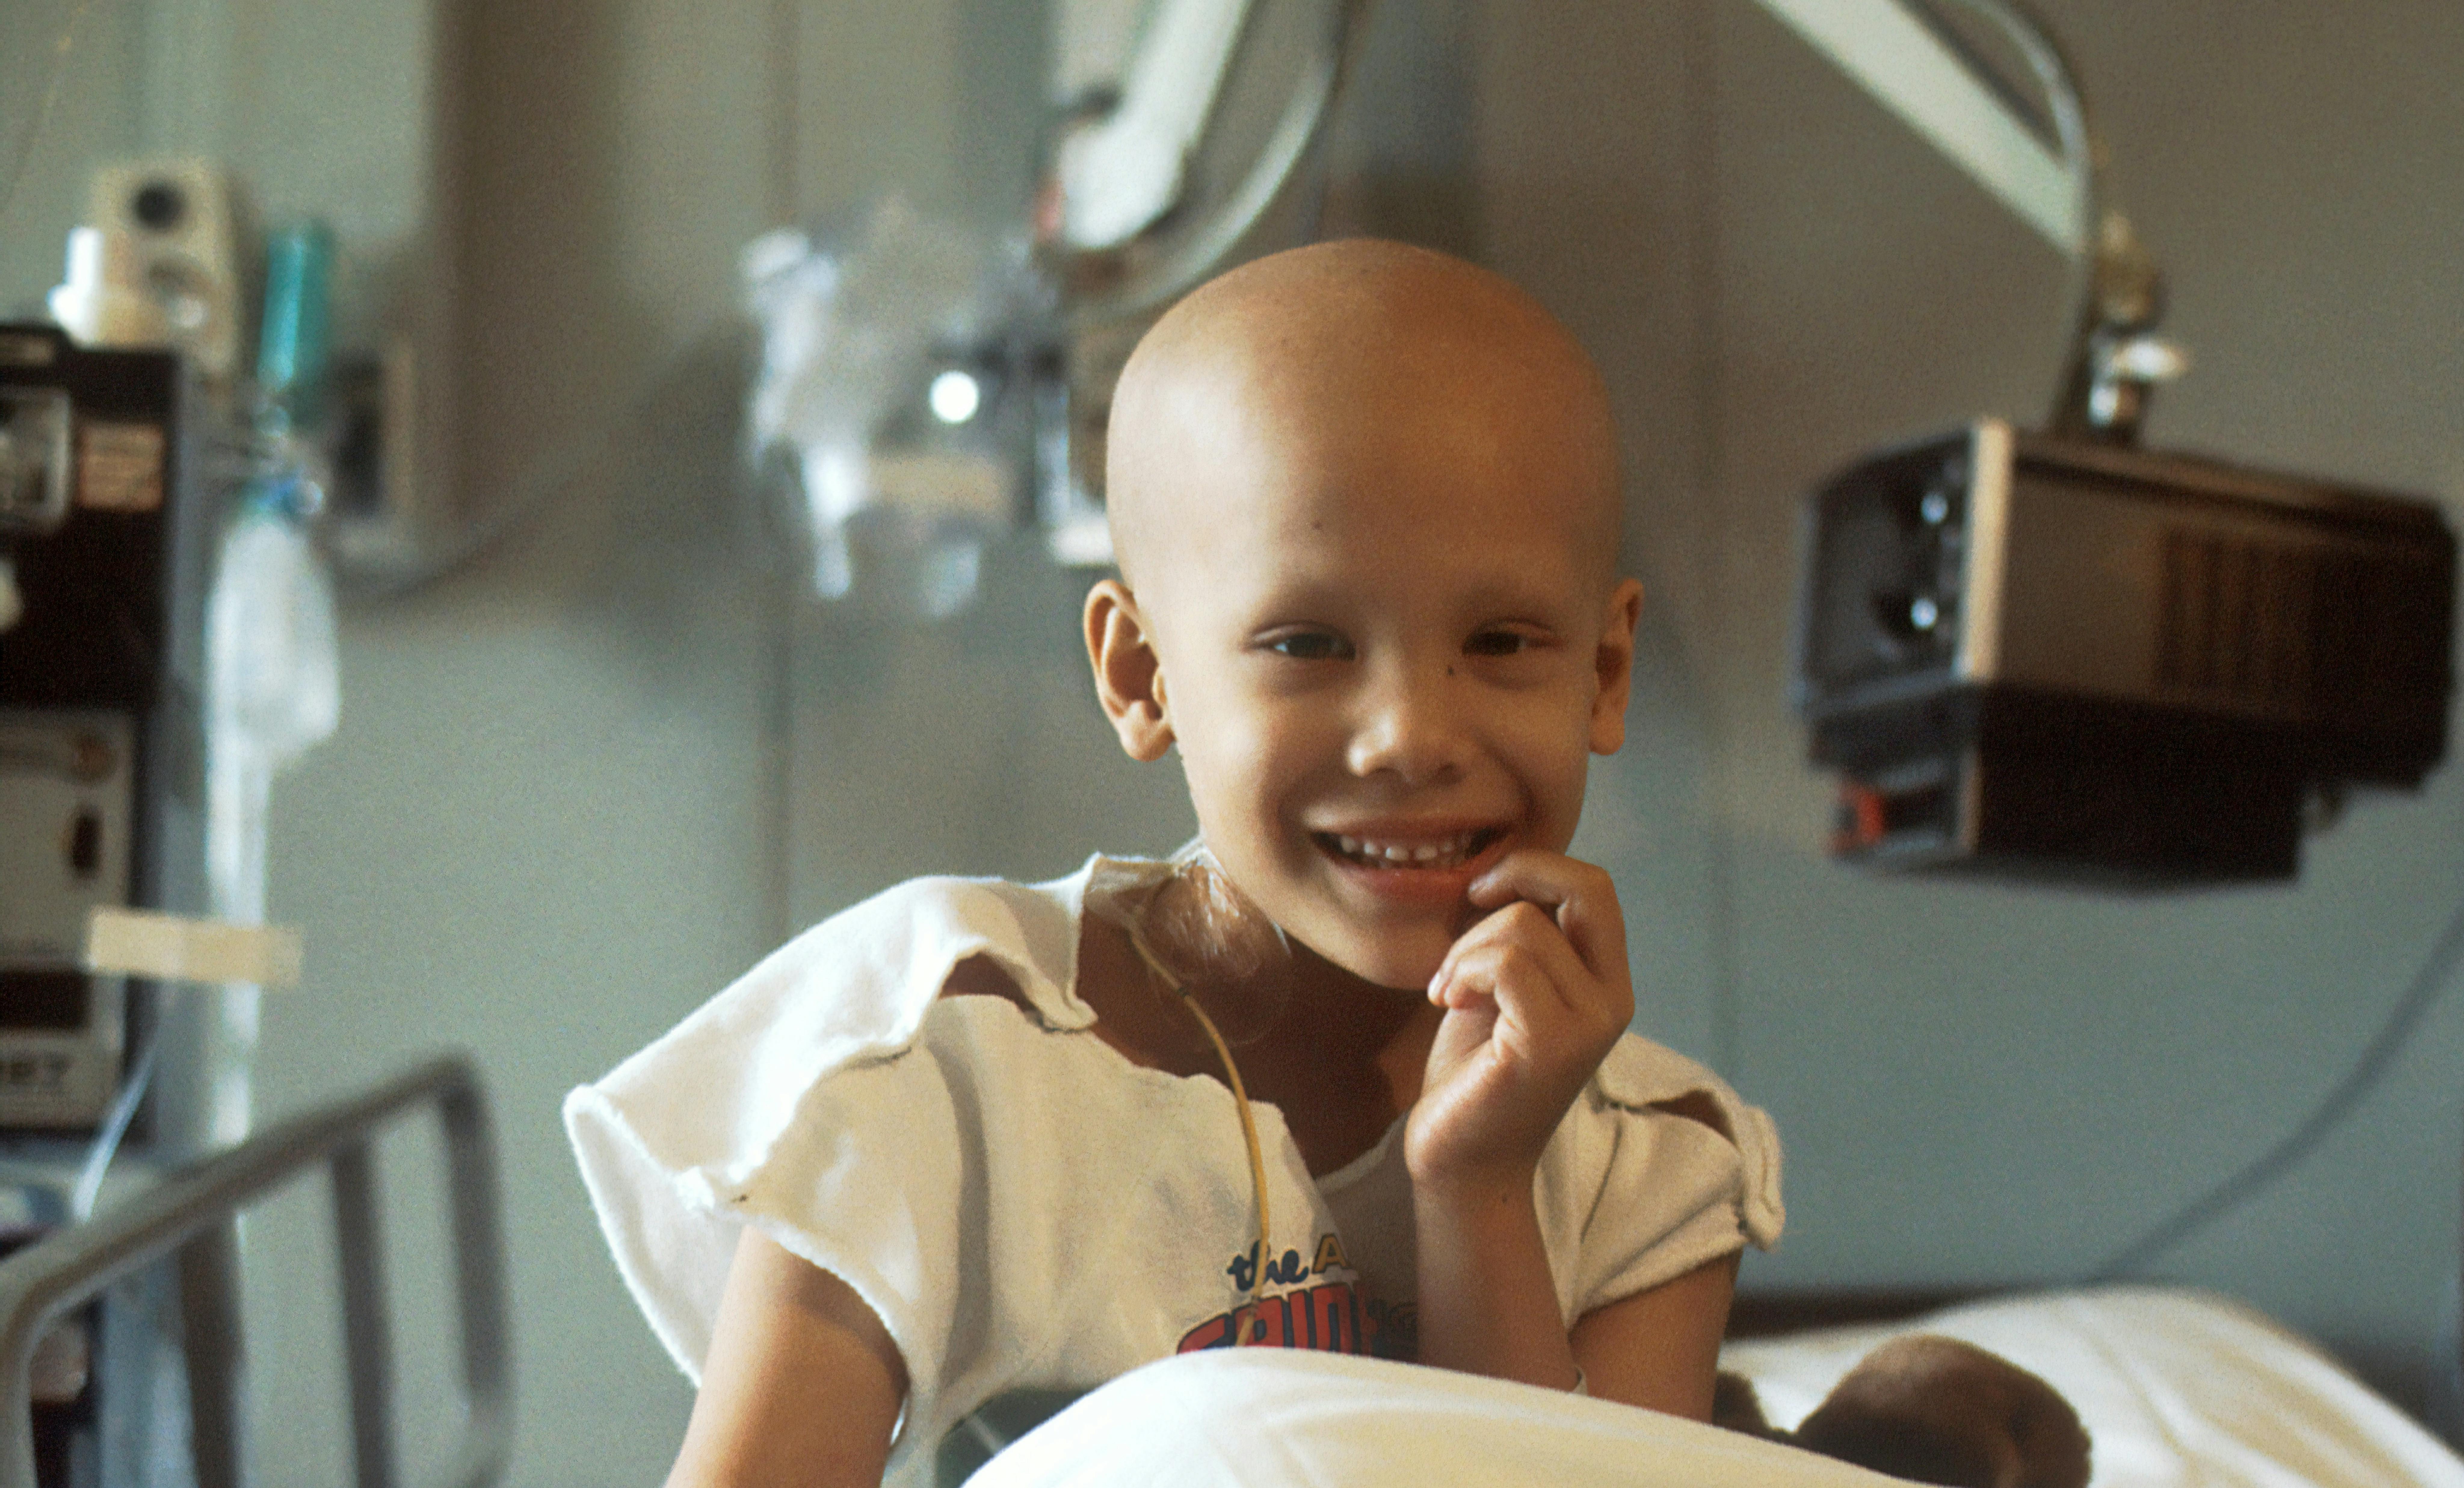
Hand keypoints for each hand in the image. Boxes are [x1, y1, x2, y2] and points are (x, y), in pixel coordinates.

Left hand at [1404, 850, 1633, 1194]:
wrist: (1460, 1159)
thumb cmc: (1472, 1071)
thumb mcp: (1501, 985)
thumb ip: (1519, 936)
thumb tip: (1501, 874)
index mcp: (1605, 981)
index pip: (1595, 886)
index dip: (1535, 867)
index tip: (1481, 894)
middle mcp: (1613, 1000)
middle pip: (1584, 886)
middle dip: (1513, 881)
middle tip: (1466, 919)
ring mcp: (1590, 1024)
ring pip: (1524, 926)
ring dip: (1465, 949)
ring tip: (1448, 991)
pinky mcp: (1553, 1045)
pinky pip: (1508, 963)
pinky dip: (1463, 972)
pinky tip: (1448, 1003)